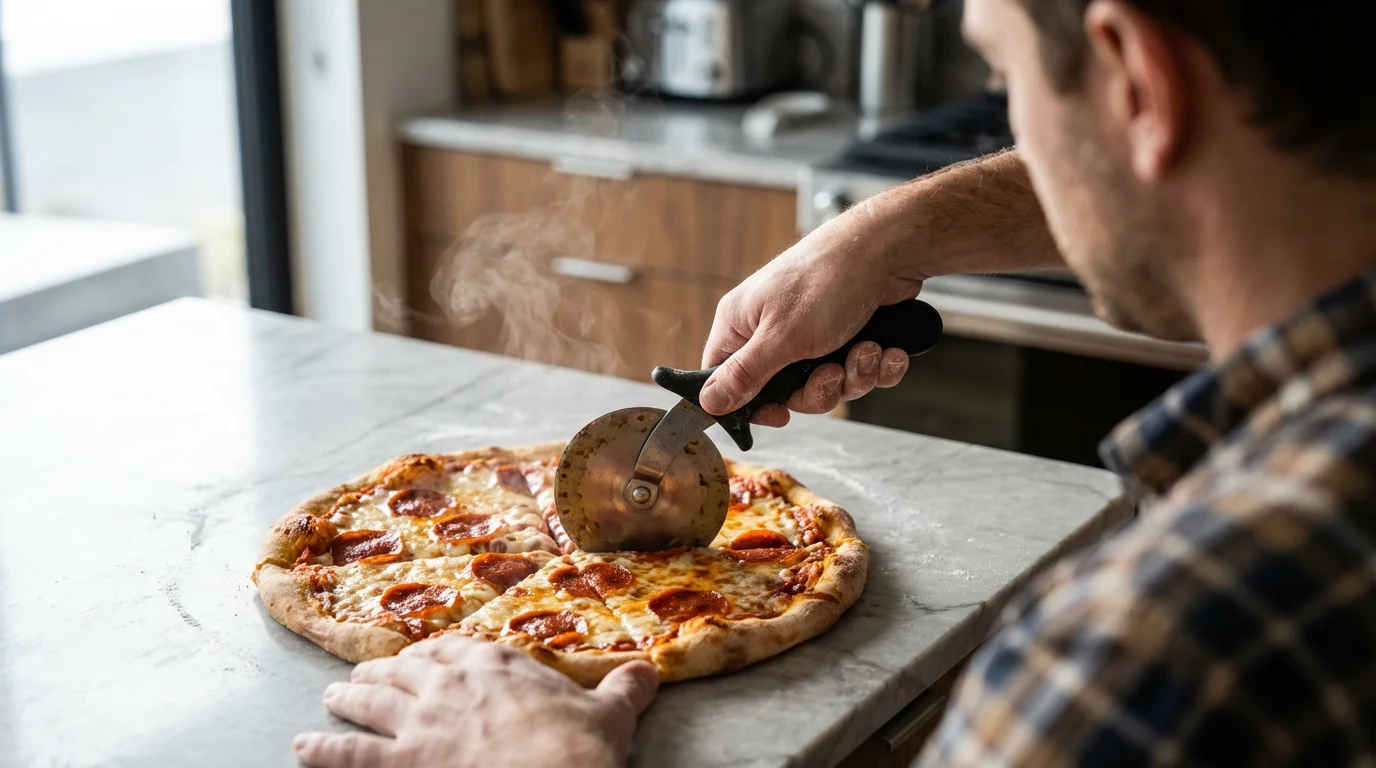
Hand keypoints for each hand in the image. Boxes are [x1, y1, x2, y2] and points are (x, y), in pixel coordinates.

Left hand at [293, 635, 658, 767]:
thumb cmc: (579, 747)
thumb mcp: (610, 714)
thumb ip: (624, 689)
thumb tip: (649, 673)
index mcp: (495, 663)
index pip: (455, 650)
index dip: (437, 655)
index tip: (428, 658)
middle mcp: (449, 684)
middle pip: (407, 671)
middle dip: (385, 671)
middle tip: (368, 673)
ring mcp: (420, 723)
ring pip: (373, 702)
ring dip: (349, 697)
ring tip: (333, 696)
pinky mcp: (400, 763)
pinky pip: (349, 755)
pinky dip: (322, 750)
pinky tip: (301, 745)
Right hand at [700, 207, 923, 426]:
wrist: (888, 249)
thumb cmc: (826, 279)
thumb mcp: (780, 337)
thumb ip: (743, 375)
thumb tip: (707, 403)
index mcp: (743, 324)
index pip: (725, 379)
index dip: (751, 404)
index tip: (779, 413)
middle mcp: (773, 330)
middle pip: (785, 392)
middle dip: (819, 390)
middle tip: (832, 372)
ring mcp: (813, 333)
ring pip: (827, 385)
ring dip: (854, 376)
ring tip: (866, 350)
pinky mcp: (848, 335)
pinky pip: (858, 372)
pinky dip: (877, 366)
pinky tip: (886, 349)